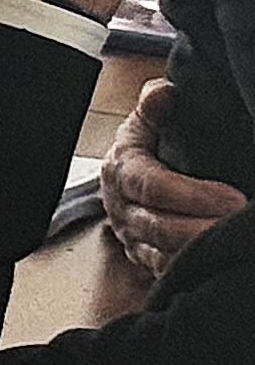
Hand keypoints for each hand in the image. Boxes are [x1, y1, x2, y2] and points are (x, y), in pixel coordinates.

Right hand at [100, 81, 246, 277]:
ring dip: (200, 254)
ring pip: (163, 255)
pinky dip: (194, 269)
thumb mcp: (145, 122)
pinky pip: (166, 271)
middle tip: (243, 226)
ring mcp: (132, 237)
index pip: (152, 185)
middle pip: (160, 226)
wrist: (122, 182)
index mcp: (121, 170)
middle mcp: (122, 208)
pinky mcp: (145, 258)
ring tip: (236, 248)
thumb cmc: (143, 148)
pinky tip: (220, 263)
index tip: (234, 198)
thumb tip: (165, 93)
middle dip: (204, 230)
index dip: (193, 195)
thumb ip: (154, 105)